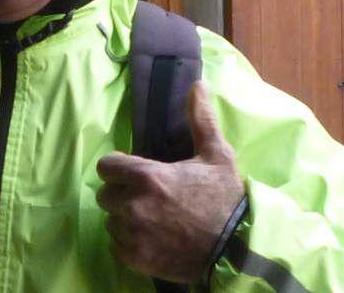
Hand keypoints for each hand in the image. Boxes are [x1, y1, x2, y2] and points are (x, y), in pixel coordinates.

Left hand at [96, 83, 245, 282]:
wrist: (237, 247)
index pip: (107, 167)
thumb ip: (201, 119)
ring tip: (152, 218)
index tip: (133, 172)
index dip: (119, 168)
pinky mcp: (136, 258)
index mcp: (147, 176)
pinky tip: (152, 238)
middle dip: (122, 193)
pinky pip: (117, 247)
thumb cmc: (226, 198)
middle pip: (106, 195)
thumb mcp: (217, 154)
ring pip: (112, 221)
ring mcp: (133, 235)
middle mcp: (133, 205)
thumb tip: (198, 85)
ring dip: (126, 219)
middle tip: (148, 197)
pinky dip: (130, 243)